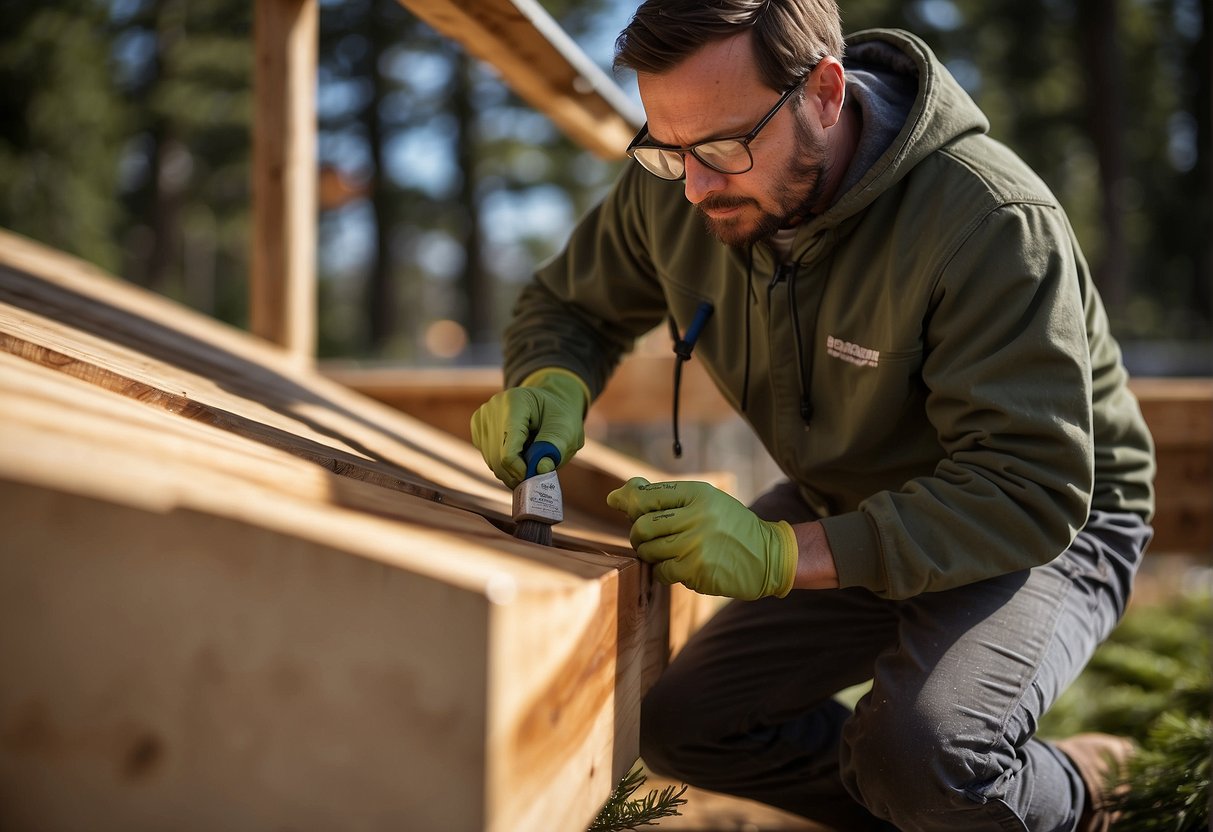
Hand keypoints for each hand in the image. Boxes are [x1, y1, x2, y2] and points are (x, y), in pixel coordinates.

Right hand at [470, 368, 588, 488]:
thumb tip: (542, 469)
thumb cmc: (558, 418)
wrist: (548, 405)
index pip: (508, 448)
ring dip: (512, 469)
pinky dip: (504, 463)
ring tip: (530, 456)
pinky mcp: (478, 428)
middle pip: (497, 458)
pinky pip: (488, 457)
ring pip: (491, 461)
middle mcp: (493, 408)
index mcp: (515, 402)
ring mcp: (482, 418)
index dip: (520, 469)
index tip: (534, 477)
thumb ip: (556, 447)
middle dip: (517, 473)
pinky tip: (519, 451)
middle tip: (536, 475)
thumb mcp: (567, 430)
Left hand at [606, 478, 797, 599]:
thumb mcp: (705, 501)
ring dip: (651, 554)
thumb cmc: (729, 526)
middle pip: (642, 525)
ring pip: (649, 550)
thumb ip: (666, 496)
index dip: (628, 501)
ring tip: (668, 552)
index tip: (618, 503)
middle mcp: (696, 517)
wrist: (767, 555)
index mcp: (698, 494)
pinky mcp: (696, 570)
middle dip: (638, 534)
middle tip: (647, 538)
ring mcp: (696, 545)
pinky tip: (681, 566)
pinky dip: (666, 571)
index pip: (648, 495)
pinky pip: (663, 571)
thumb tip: (618, 494)